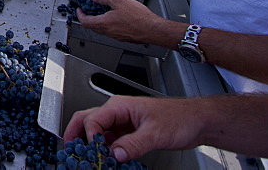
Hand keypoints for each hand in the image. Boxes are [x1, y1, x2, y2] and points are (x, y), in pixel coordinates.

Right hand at [64, 95, 204, 161]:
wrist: (197, 121)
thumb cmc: (180, 118)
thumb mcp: (155, 133)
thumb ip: (133, 144)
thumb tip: (114, 154)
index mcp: (119, 106)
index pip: (93, 120)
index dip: (90, 138)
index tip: (94, 153)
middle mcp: (117, 112)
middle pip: (86, 120)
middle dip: (76, 135)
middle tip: (70, 150)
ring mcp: (122, 123)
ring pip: (97, 132)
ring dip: (90, 144)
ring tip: (88, 157)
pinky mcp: (128, 133)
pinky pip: (110, 141)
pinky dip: (105, 150)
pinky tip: (107, 160)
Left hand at [76, 0, 170, 44]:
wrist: (153, 29)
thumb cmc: (138, 17)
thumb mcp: (118, 0)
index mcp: (104, 24)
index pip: (84, 21)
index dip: (80, 14)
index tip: (80, 8)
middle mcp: (108, 32)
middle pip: (92, 26)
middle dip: (89, 16)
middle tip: (90, 8)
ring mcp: (116, 36)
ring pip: (102, 28)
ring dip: (99, 19)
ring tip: (104, 9)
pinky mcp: (123, 37)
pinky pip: (111, 30)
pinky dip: (108, 23)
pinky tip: (116, 15)